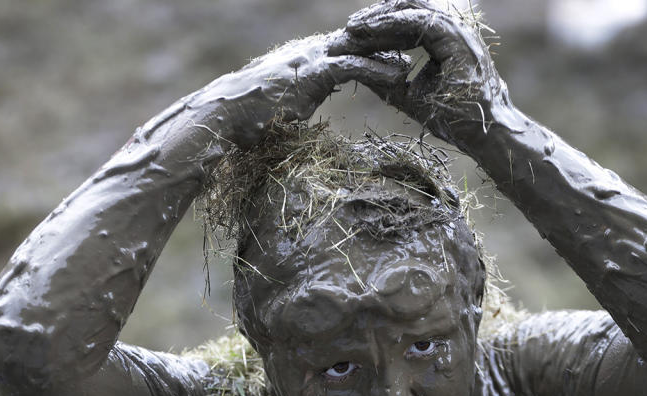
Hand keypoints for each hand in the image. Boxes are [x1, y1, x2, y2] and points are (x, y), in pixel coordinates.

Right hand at [201, 31, 410, 148]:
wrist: (221, 118)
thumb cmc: (248, 119)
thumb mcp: (284, 103)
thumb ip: (302, 95)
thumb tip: (306, 104)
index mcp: (308, 55)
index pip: (350, 40)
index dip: (379, 36)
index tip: (407, 36)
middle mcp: (310, 50)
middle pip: (360, 33)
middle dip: (393, 27)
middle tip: (425, 25)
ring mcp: (309, 59)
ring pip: (360, 44)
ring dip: (393, 44)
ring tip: (425, 44)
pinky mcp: (309, 74)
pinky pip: (350, 66)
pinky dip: (378, 68)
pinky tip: (401, 74)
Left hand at [331, 0, 511, 146]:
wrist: (483, 134)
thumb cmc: (454, 119)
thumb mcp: (411, 95)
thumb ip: (387, 80)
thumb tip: (359, 70)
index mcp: (445, 41)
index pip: (408, 21)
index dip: (380, 26)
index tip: (352, 35)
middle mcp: (452, 31)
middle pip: (408, 8)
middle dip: (376, 16)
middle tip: (348, 28)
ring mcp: (457, 31)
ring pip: (412, 8)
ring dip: (379, 17)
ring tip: (353, 28)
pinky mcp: (456, 37)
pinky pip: (419, 21)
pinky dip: (391, 24)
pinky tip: (370, 32)